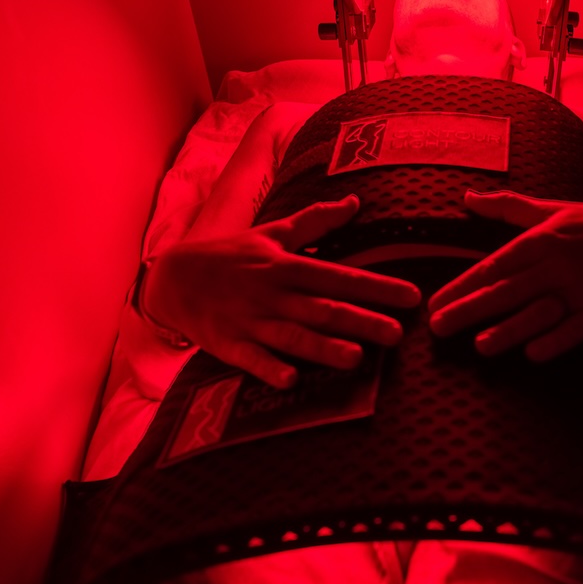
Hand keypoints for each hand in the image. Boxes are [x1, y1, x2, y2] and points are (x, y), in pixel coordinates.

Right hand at [143, 195, 420, 387]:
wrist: (172, 276)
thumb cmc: (231, 255)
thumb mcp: (272, 232)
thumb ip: (315, 222)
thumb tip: (354, 203)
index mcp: (286, 265)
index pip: (340, 276)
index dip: (377, 287)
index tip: (411, 297)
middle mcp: (273, 293)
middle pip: (323, 309)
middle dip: (361, 320)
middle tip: (398, 334)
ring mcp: (250, 321)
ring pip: (292, 336)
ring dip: (323, 348)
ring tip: (355, 359)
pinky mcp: (228, 344)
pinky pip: (250, 360)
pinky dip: (268, 368)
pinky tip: (290, 380)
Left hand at [427, 190, 582, 361]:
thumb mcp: (552, 209)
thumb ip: (507, 207)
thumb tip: (467, 197)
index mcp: (542, 238)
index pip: (494, 265)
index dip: (462, 285)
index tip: (435, 303)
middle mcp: (559, 263)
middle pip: (508, 290)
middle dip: (470, 310)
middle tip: (438, 328)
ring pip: (539, 312)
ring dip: (509, 330)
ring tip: (479, 347)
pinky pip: (578, 329)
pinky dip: (557, 341)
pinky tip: (532, 354)